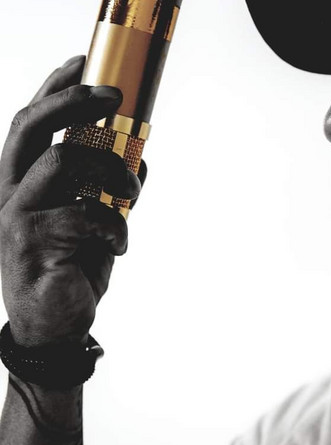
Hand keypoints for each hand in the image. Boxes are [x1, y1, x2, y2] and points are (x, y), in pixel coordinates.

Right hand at [0, 56, 146, 347]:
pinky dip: (116, 226)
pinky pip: (86, 214)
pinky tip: (119, 245)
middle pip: (34, 125)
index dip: (55, 86)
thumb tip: (142, 156)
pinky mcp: (33, 241)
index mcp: (24, 180)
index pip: (31, 120)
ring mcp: (17, 214)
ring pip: (65, 159)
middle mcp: (11, 189)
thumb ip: (110, 189)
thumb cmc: (73, 266)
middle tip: (116, 97)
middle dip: (76, 100)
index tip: (84, 60)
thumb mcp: (95, 221)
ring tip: (130, 197)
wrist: (56, 322)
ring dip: (112, 172)